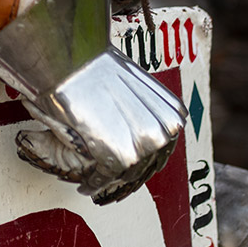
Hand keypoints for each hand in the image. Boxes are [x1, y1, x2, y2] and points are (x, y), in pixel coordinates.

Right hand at [15, 48, 186, 203]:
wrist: (74, 61)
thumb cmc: (95, 66)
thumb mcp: (132, 86)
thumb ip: (139, 109)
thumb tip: (129, 123)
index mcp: (172, 114)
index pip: (161, 149)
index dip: (142, 161)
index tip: (128, 170)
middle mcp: (165, 132)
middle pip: (145, 165)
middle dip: (126, 176)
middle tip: (108, 181)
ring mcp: (145, 146)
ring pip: (127, 175)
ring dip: (108, 183)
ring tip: (92, 185)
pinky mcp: (121, 157)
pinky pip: (106, 177)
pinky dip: (94, 184)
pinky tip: (85, 185)